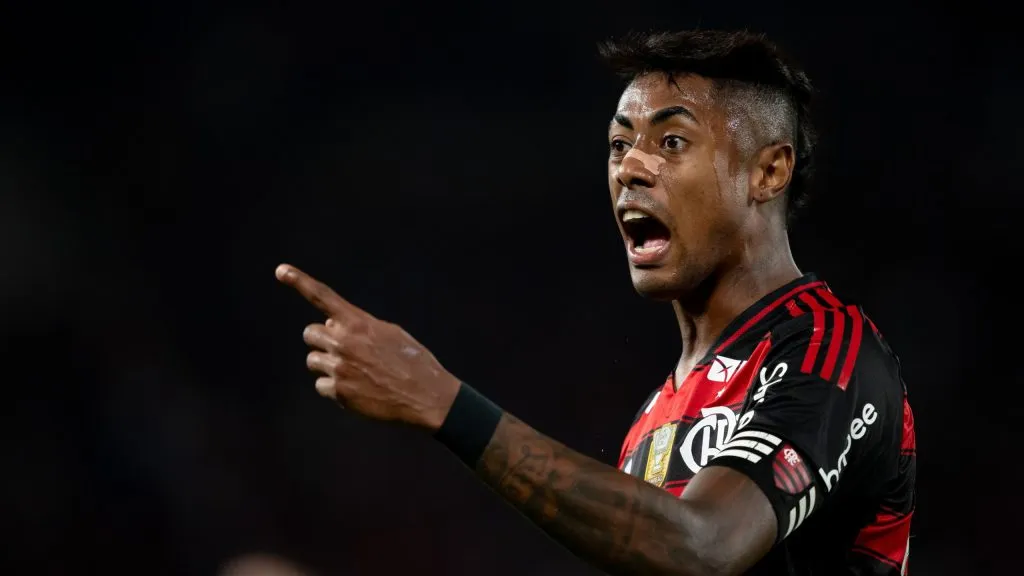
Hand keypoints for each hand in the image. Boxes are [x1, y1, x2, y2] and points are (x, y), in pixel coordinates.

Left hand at [276, 264, 460, 431]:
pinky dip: (335, 388)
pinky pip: (321, 385)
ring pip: (313, 360)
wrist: (425, 396)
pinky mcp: (339, 392)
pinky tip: (358, 389)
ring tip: (356, 372)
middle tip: (344, 350)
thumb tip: (331, 328)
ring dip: (328, 364)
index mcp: (358, 322)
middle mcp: (344, 341)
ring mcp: (339, 367)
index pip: (323, 296)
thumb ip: (359, 326)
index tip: (280, 270)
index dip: (299, 281)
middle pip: (310, 334)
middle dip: (323, 340)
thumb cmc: (412, 361)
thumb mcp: (390, 333)